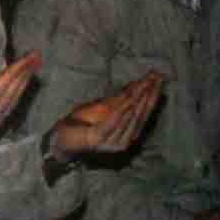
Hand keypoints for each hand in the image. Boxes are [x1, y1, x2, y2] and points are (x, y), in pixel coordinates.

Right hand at [0, 52, 42, 180]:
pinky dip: (16, 95)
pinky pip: (8, 111)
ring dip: (23, 85)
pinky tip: (20, 86)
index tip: (26, 58)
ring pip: (12, 105)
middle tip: (36, 57)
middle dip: (24, 76)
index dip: (12, 73)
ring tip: (33, 67)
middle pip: (9, 97)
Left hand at [47, 70, 164, 161]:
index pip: (145, 112)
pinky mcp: (99, 139)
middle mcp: (125, 139)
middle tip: (156, 78)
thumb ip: (121, 97)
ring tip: (146, 84)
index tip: (159, 78)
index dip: (153, 94)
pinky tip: (129, 100)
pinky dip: (121, 110)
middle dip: (149, 94)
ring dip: (138, 100)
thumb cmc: (82, 122)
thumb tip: (138, 82)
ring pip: (130, 117)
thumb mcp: (104, 106)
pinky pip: (113, 122)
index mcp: (128, 132)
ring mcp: (113, 142)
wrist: (61, 137)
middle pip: (141, 114)